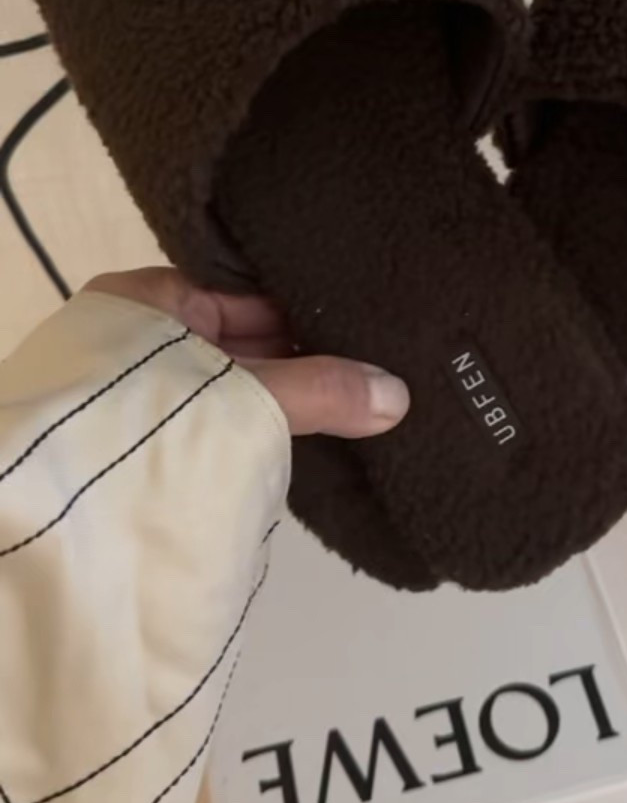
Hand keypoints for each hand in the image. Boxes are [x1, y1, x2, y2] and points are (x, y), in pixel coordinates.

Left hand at [84, 268, 408, 437]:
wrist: (53, 509)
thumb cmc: (139, 419)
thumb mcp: (243, 394)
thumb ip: (319, 391)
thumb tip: (397, 395)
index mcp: (149, 297)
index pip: (246, 292)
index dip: (305, 310)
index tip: (363, 326)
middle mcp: (140, 336)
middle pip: (239, 341)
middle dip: (299, 360)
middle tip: (372, 368)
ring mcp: (135, 393)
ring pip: (226, 387)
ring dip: (278, 401)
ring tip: (353, 402)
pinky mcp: (138, 442)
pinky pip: (210, 423)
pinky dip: (250, 430)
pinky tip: (301, 437)